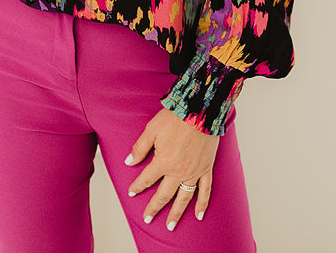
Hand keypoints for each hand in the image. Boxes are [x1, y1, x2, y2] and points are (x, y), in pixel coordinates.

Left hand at [125, 107, 219, 230]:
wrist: (200, 109)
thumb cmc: (175, 117)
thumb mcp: (151, 129)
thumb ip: (140, 148)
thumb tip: (129, 161)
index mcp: (163, 162)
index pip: (147, 179)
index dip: (138, 186)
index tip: (132, 192)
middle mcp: (178, 171)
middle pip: (164, 194)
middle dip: (154, 207)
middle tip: (148, 218)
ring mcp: (194, 172)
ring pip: (184, 198)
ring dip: (176, 213)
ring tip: (170, 226)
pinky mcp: (206, 168)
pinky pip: (205, 190)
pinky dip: (202, 204)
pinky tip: (199, 215)